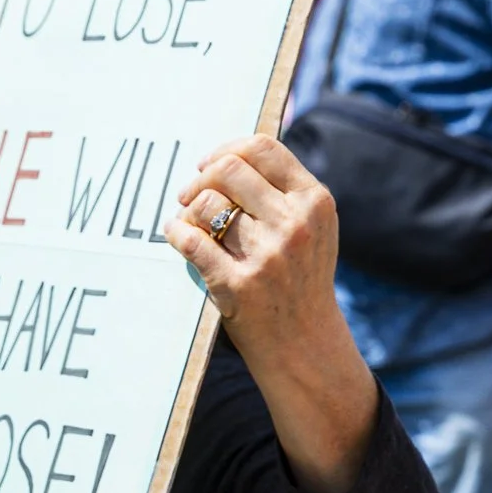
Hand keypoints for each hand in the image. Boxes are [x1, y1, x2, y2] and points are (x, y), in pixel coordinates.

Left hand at [169, 136, 342, 339]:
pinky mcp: (240, 284)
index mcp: (315, 202)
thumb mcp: (313, 228)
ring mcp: (269, 255)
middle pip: (229, 169)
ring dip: (188, 210)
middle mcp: (296, 224)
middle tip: (190, 196)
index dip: (226, 149)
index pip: (263, 148)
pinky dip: (176, 233)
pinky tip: (177, 236)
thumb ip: (284, 191)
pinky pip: (190, 240)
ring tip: (191, 225)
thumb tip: (227, 155)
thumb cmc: (301, 279)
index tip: (208, 165)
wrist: (305, 343)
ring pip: (207, 204)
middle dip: (201, 178)